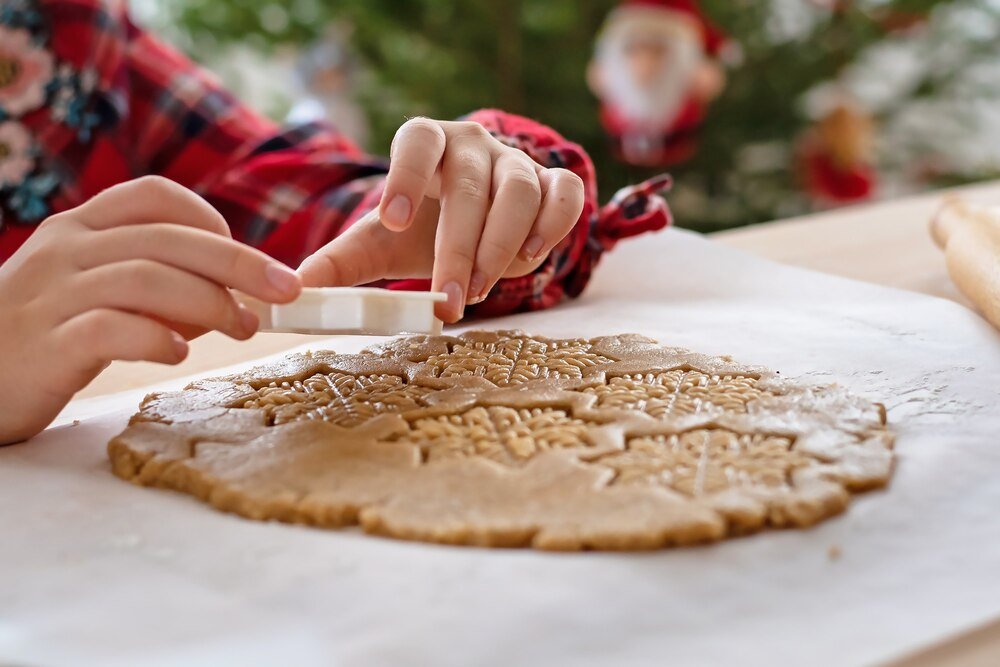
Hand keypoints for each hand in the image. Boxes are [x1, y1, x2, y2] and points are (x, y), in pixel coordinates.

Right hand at [0, 176, 301, 444]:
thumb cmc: (40, 332)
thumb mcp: (89, 289)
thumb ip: (150, 282)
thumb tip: (228, 298)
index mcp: (79, 228)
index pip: (155, 196)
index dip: (212, 221)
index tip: (248, 260)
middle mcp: (66, 251)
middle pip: (166, 239)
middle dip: (237, 262)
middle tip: (283, 291)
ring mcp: (51, 296)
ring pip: (144, 278)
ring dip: (208, 302)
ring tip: (241, 327)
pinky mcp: (44, 345)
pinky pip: (107, 329)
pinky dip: (153, 338)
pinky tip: (178, 353)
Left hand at [298, 118, 585, 321]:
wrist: (473, 219)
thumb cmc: (422, 225)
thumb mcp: (380, 241)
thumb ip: (342, 263)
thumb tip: (298, 291)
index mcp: (427, 143)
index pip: (418, 138)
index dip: (406, 176)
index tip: (391, 222)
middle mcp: (474, 145)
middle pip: (471, 186)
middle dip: (460, 247)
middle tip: (448, 299)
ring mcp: (517, 161)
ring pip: (520, 190)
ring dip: (501, 245)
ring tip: (478, 289)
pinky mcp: (553, 183)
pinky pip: (565, 194)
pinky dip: (553, 225)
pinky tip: (530, 257)